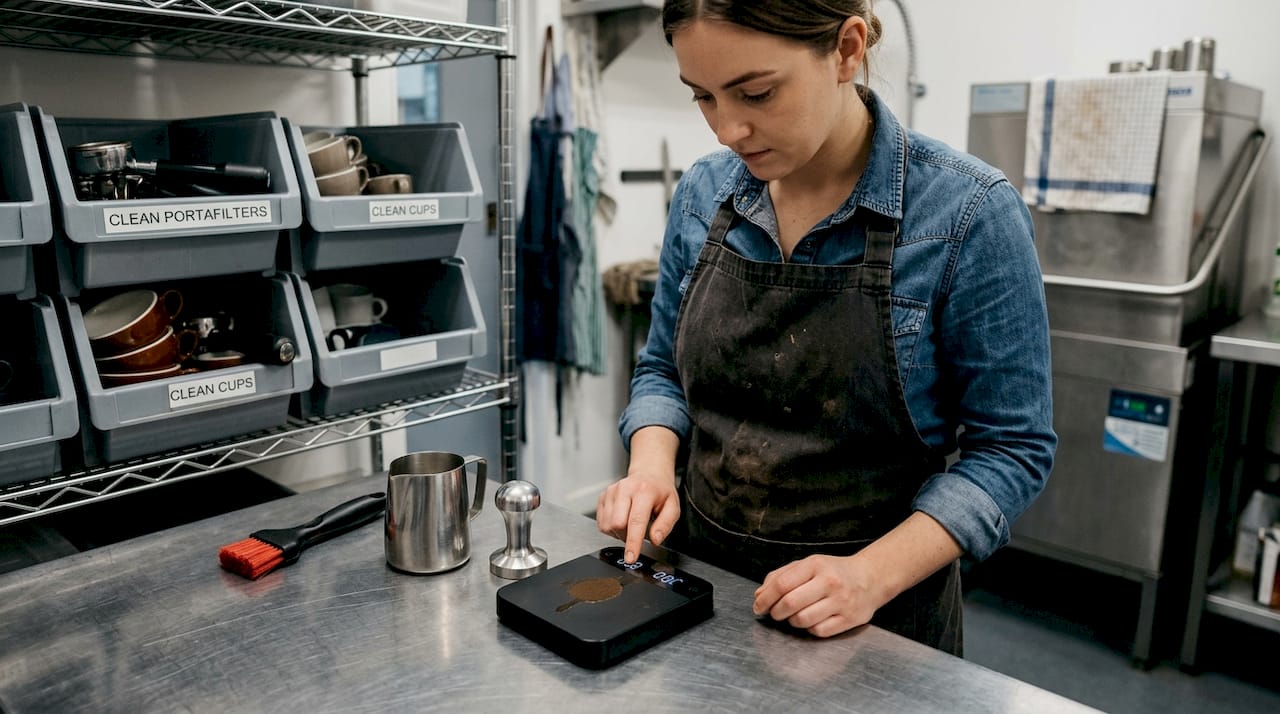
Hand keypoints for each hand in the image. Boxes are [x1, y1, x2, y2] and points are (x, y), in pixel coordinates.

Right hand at [595, 469, 679, 563]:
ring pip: (608, 525)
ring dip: (619, 533)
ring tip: (631, 524)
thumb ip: (666, 524)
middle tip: (638, 532)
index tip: (630, 557)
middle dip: (627, 536)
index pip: (636, 521)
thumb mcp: (673, 507)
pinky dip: (611, 527)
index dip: (633, 542)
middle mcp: (625, 488)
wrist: (649, 474)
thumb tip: (655, 540)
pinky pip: (602, 522)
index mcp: (644, 491)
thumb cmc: (660, 492)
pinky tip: (622, 520)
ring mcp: (612, 491)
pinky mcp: (603, 496)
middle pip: (617, 524)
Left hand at [752, 554, 887, 638]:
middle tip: (774, 613)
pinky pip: (818, 631)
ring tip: (794, 615)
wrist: (870, 579)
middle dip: (775, 612)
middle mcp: (829, 582)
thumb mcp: (807, 565)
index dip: (765, 598)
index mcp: (816, 565)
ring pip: (802, 620)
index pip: (782, 584)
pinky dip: (809, 628)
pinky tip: (812, 620)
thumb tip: (759, 595)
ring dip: (792, 621)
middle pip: (790, 604)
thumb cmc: (833, 572)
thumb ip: (781, 576)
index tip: (758, 606)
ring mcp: (841, 602)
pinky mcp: (849, 620)